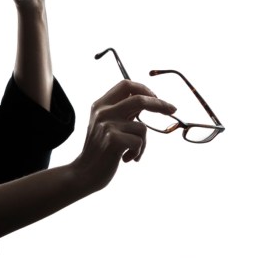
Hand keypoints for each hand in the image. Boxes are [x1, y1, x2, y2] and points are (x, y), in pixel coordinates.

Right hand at [71, 79, 176, 194]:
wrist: (84, 173)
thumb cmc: (100, 150)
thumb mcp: (107, 125)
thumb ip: (123, 111)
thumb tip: (150, 99)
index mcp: (100, 105)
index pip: (126, 84)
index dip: (144, 89)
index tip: (156, 97)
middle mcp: (102, 112)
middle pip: (139, 99)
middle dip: (160, 104)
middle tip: (173, 109)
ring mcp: (107, 125)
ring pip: (142, 128)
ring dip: (142, 143)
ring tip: (131, 153)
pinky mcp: (113, 139)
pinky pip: (139, 142)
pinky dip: (138, 153)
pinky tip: (125, 159)